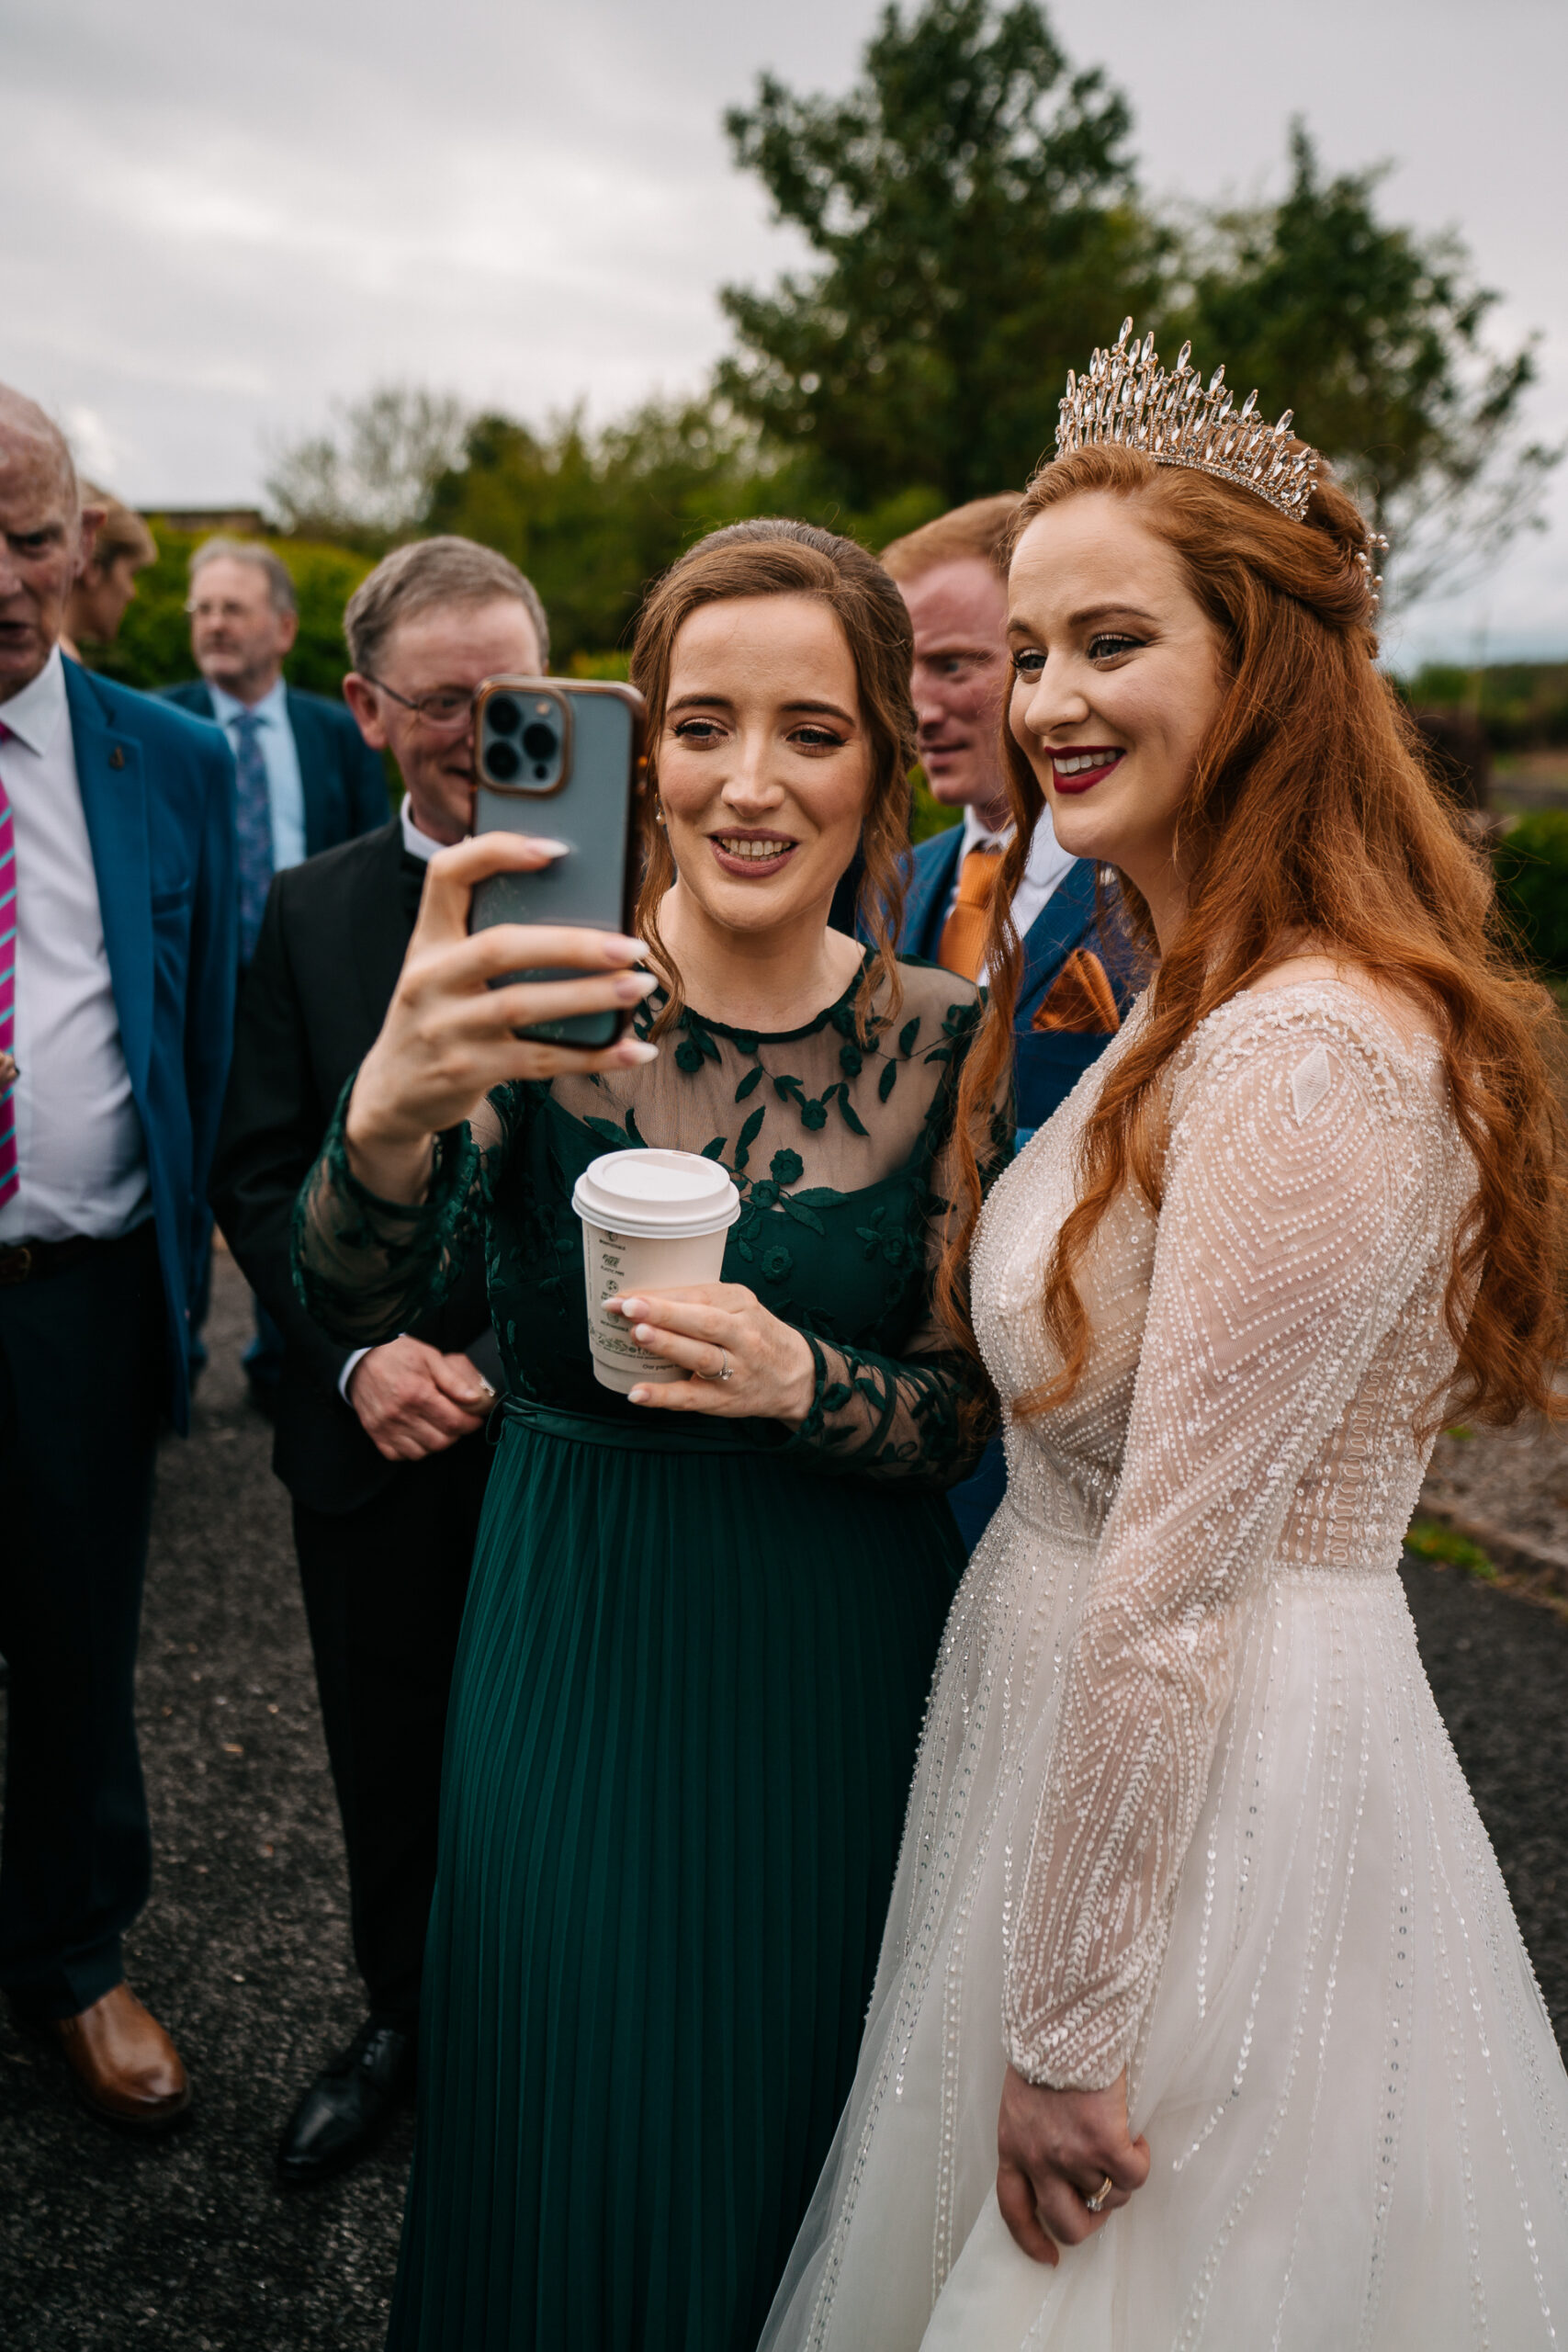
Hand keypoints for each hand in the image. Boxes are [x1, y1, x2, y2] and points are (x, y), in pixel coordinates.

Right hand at [346, 832, 658, 1200]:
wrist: (393, 1093)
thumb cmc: (441, 1015)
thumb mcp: (444, 970)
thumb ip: (488, 939)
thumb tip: (586, 914)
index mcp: (428, 939)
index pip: (446, 874)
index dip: (496, 851)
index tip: (556, 847)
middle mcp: (429, 978)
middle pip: (501, 947)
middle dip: (572, 944)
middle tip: (632, 945)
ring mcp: (444, 1028)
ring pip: (522, 1006)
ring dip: (590, 997)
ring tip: (641, 986)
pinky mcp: (464, 1072)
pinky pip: (539, 1062)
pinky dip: (593, 1057)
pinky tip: (634, 1049)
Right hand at [347, 1334, 495, 1460]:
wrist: (362, 1357)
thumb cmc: (398, 1354)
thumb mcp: (429, 1356)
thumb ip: (453, 1380)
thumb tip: (475, 1399)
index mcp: (416, 1393)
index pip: (453, 1422)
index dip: (470, 1424)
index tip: (475, 1419)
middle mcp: (399, 1414)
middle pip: (440, 1441)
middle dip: (455, 1434)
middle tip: (458, 1422)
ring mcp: (385, 1426)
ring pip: (421, 1452)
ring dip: (435, 1443)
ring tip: (439, 1427)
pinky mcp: (375, 1433)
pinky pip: (398, 1455)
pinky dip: (412, 1450)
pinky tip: (418, 1435)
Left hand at [609, 1283, 815, 1424]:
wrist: (796, 1375)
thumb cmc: (753, 1335)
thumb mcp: (737, 1307)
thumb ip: (698, 1302)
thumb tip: (638, 1299)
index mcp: (740, 1304)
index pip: (697, 1295)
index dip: (660, 1295)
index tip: (623, 1296)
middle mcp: (742, 1335)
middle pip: (704, 1322)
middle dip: (664, 1313)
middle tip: (629, 1307)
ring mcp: (736, 1370)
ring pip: (702, 1356)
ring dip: (668, 1345)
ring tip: (638, 1336)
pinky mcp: (725, 1400)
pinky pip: (693, 1398)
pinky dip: (664, 1396)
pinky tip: (638, 1393)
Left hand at [995, 2065, 1149, 2265]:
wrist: (1062, 2018)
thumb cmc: (1044, 2048)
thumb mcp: (1021, 2099)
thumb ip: (1033, 2134)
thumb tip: (1059, 2163)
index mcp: (1011, 2147)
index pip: (1014, 2210)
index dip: (1032, 2240)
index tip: (1048, 2258)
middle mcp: (1038, 2160)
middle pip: (1066, 2222)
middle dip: (1090, 2219)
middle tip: (1104, 2196)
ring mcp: (1071, 2155)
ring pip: (1108, 2197)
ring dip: (1120, 2180)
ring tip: (1123, 2147)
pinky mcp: (1104, 2143)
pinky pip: (1133, 2177)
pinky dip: (1141, 2162)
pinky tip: (1137, 2138)